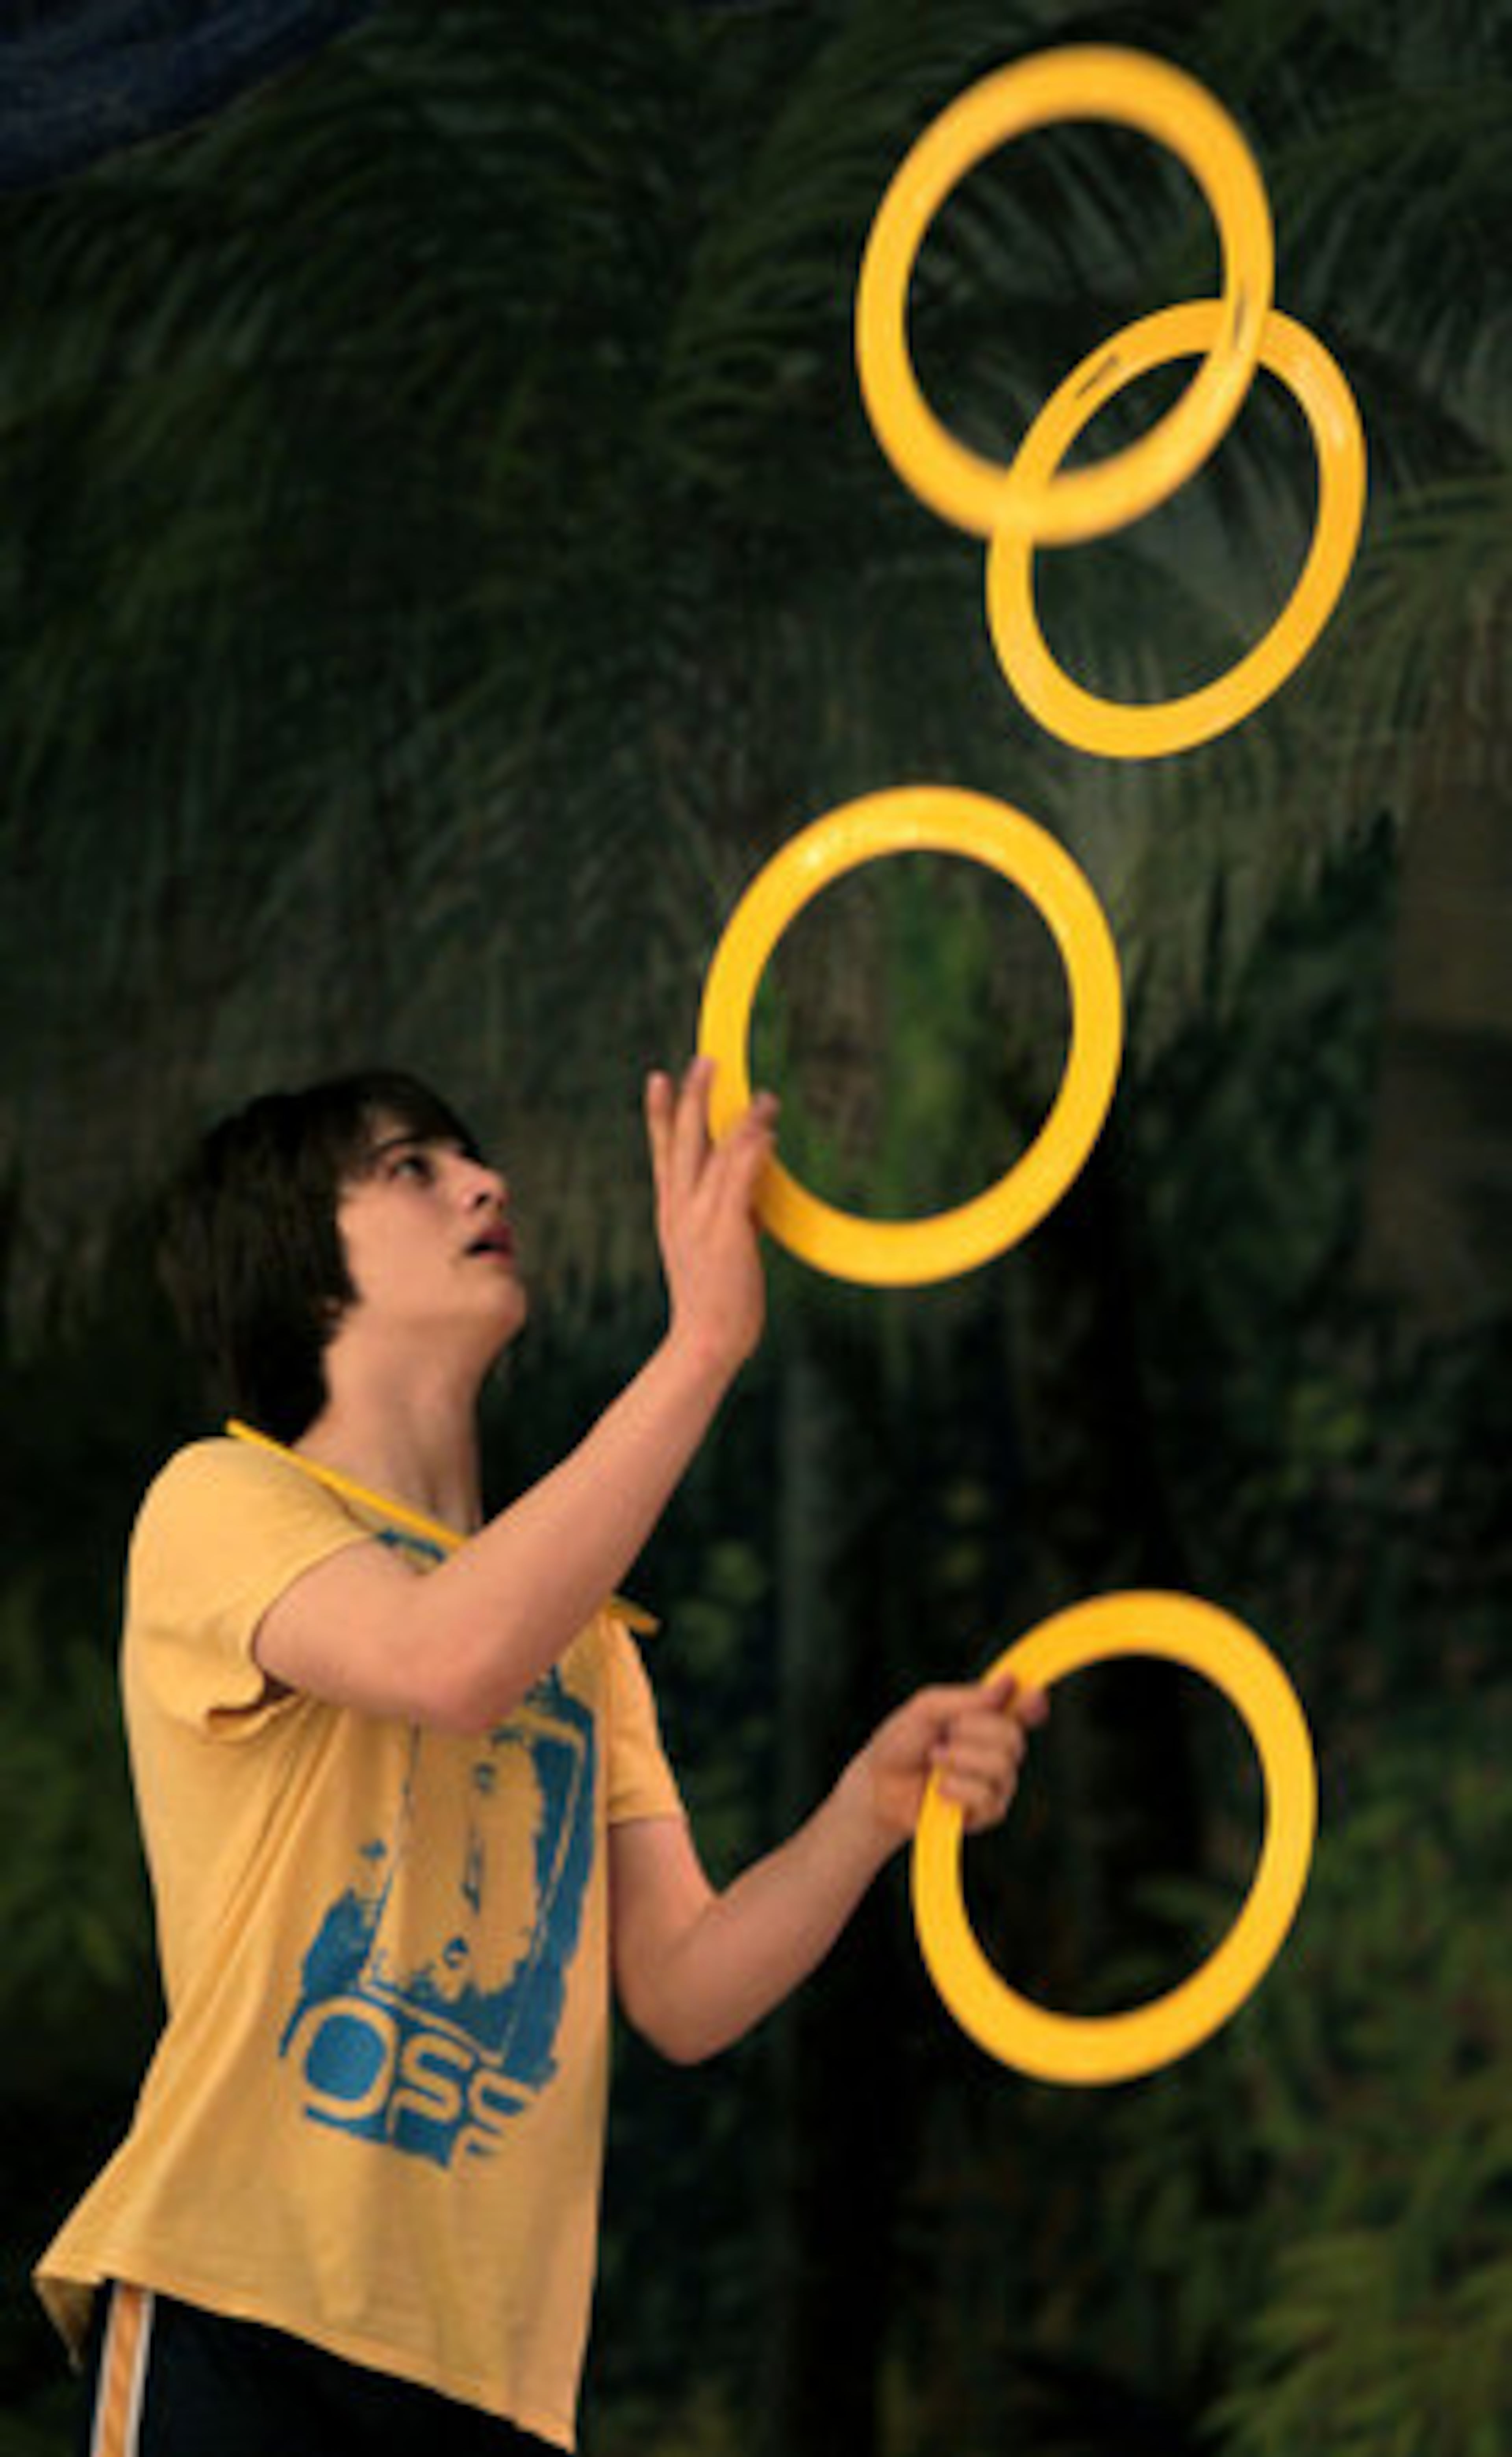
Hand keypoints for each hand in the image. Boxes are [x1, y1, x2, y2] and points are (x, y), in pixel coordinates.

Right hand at [645, 1056, 777, 1375]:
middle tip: (704, 1060)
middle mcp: (680, 1208)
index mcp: (672, 1211)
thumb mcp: (712, 1249)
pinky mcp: (725, 1231)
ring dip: (741, 1120)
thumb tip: (747, 1198)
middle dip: (692, 1097)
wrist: (705, 1340)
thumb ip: (725, 1217)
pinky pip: (739, 1180)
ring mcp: (700, 1218)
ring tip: (764, 1095)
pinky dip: (752, 1152)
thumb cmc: (714, 1300)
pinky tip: (767, 1132)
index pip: (664, 1152)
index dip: (660, 1113)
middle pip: (683, 1140)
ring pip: (717, 1154)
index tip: (657, 1077)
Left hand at [842, 1674, 1049, 1854]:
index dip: (1033, 1703)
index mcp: (988, 1719)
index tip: (1032, 1696)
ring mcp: (997, 1783)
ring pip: (1002, 1767)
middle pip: (1014, 1737)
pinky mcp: (987, 1812)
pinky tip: (938, 1789)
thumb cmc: (902, 1742)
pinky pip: (987, 1797)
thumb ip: (968, 1698)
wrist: (880, 1785)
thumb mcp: (927, 1709)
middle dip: (975, 1731)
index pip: (1025, 1709)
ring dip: (960, 1759)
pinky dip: (957, 1788)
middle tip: (946, 1733)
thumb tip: (1010, 1681)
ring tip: (934, 1759)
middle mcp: (999, 1750)